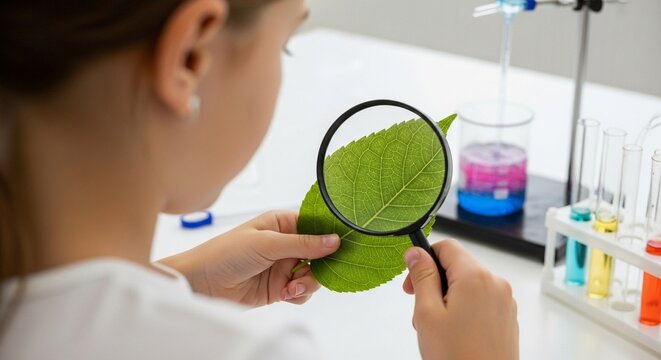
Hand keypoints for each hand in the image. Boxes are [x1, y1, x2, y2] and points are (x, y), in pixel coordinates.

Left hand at [160, 211, 339, 306]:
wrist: (202, 283)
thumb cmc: (225, 253)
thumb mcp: (267, 243)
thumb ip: (302, 244)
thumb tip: (334, 240)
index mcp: (282, 223)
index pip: (316, 225)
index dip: (330, 234)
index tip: (344, 243)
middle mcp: (286, 244)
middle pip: (320, 253)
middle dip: (322, 264)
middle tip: (319, 270)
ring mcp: (283, 266)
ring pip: (313, 274)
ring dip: (309, 282)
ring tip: (294, 285)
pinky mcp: (279, 287)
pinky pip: (302, 291)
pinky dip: (299, 294)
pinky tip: (286, 293)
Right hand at [402, 240, 518, 359]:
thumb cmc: (457, 357)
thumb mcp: (427, 313)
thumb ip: (422, 277)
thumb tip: (416, 252)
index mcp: (475, 277)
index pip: (447, 246)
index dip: (424, 258)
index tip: (412, 279)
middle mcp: (495, 284)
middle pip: (457, 266)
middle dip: (435, 283)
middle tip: (419, 309)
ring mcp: (504, 301)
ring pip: (468, 285)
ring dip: (448, 298)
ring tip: (437, 328)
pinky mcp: (507, 317)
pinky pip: (481, 301)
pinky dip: (464, 310)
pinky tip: (453, 334)